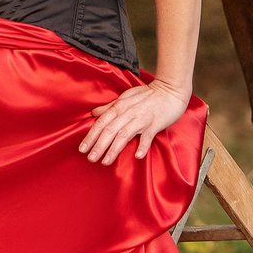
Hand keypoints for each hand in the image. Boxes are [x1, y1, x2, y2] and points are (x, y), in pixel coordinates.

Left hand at [79, 79, 193, 166]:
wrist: (170, 90)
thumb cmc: (147, 95)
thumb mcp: (125, 97)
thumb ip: (109, 107)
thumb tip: (94, 113)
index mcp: (119, 107)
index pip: (101, 123)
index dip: (90, 136)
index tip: (82, 148)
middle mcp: (128, 113)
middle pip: (109, 131)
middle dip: (98, 146)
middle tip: (90, 158)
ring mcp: (141, 119)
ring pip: (124, 135)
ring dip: (114, 149)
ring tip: (105, 162)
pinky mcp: (155, 124)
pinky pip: (147, 137)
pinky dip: (142, 146)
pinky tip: (137, 156)